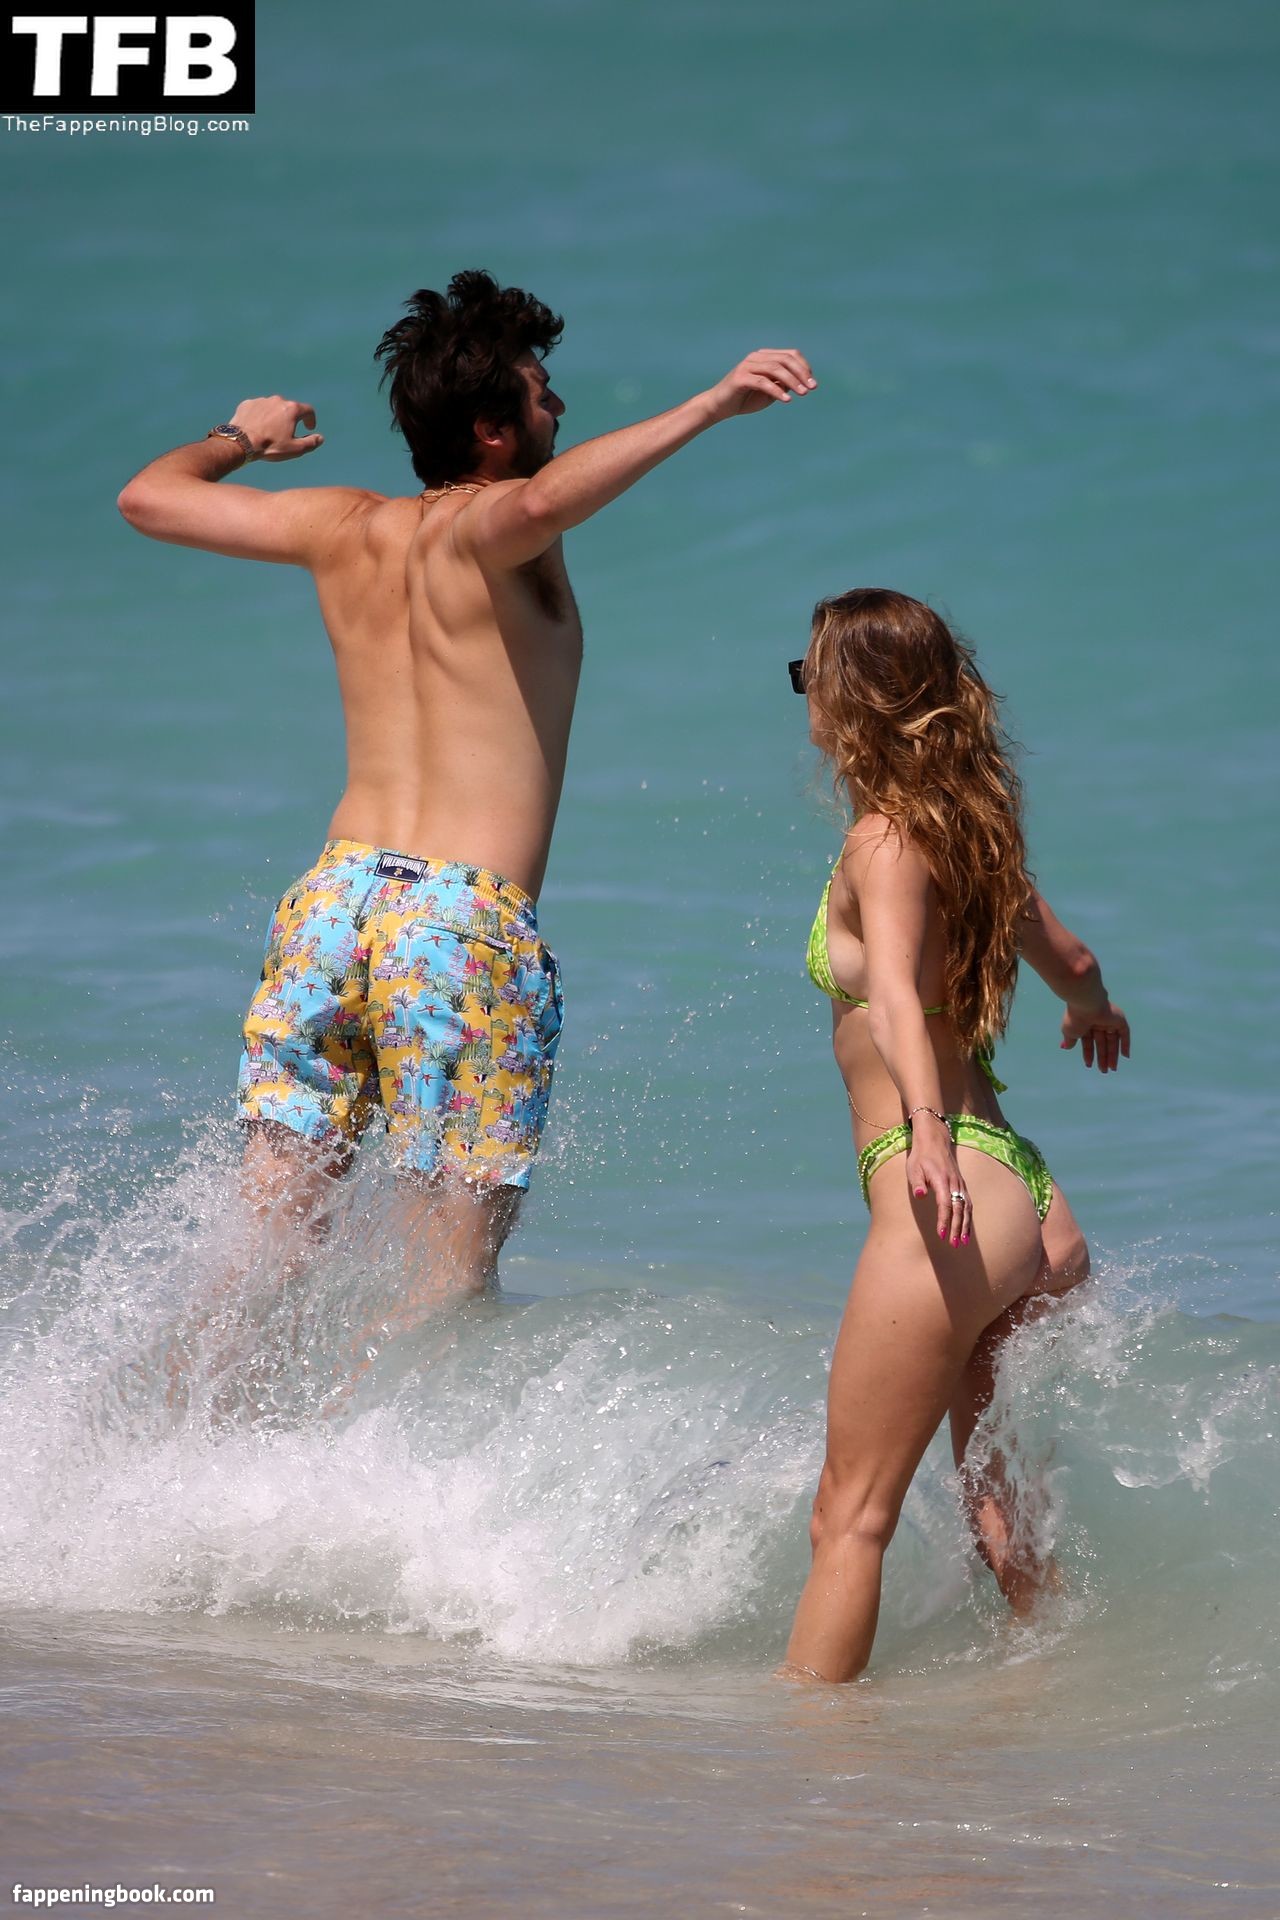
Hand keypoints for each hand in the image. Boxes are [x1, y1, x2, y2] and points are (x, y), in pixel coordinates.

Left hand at [229, 395, 323, 461]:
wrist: (241, 442)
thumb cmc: (270, 446)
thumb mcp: (295, 449)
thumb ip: (311, 443)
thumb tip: (320, 438)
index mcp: (292, 409)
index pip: (308, 411)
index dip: (311, 419)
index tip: (309, 427)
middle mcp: (278, 400)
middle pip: (289, 408)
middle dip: (290, 419)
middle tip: (286, 433)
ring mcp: (261, 400)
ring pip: (272, 408)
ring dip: (274, 417)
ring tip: (269, 432)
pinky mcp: (247, 404)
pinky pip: (257, 409)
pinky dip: (259, 416)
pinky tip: (256, 428)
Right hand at [703, 349, 816, 422]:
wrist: (719, 407)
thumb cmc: (745, 399)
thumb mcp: (769, 392)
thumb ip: (782, 384)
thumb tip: (799, 381)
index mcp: (764, 357)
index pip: (790, 355)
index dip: (804, 367)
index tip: (812, 382)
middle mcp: (756, 357)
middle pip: (785, 360)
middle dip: (801, 373)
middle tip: (812, 388)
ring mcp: (747, 366)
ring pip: (776, 369)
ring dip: (792, 382)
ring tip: (803, 393)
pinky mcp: (740, 378)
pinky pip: (763, 382)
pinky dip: (776, 391)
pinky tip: (787, 400)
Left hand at [905, 1113, 971, 1247]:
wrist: (934, 1140)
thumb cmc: (921, 1156)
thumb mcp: (913, 1167)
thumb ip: (917, 1182)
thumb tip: (919, 1194)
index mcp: (942, 1180)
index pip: (944, 1203)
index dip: (944, 1220)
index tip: (941, 1234)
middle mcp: (954, 1183)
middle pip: (958, 1209)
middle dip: (957, 1227)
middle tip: (953, 1244)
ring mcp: (960, 1184)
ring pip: (966, 1208)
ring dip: (965, 1225)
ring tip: (962, 1242)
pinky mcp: (961, 1186)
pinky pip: (968, 1204)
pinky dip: (968, 1218)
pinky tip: (966, 1230)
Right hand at [1061, 999, 1129, 1072]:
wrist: (1086, 1003)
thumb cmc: (1075, 1018)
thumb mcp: (1069, 1031)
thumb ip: (1069, 1040)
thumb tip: (1066, 1047)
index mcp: (1085, 1024)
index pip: (1088, 1041)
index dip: (1089, 1054)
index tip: (1089, 1065)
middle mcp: (1097, 1022)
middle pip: (1102, 1043)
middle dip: (1102, 1057)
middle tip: (1104, 1071)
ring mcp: (1109, 1021)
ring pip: (1113, 1041)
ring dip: (1112, 1055)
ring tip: (1112, 1068)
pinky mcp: (1119, 1020)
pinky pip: (1125, 1034)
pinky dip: (1125, 1044)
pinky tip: (1125, 1056)